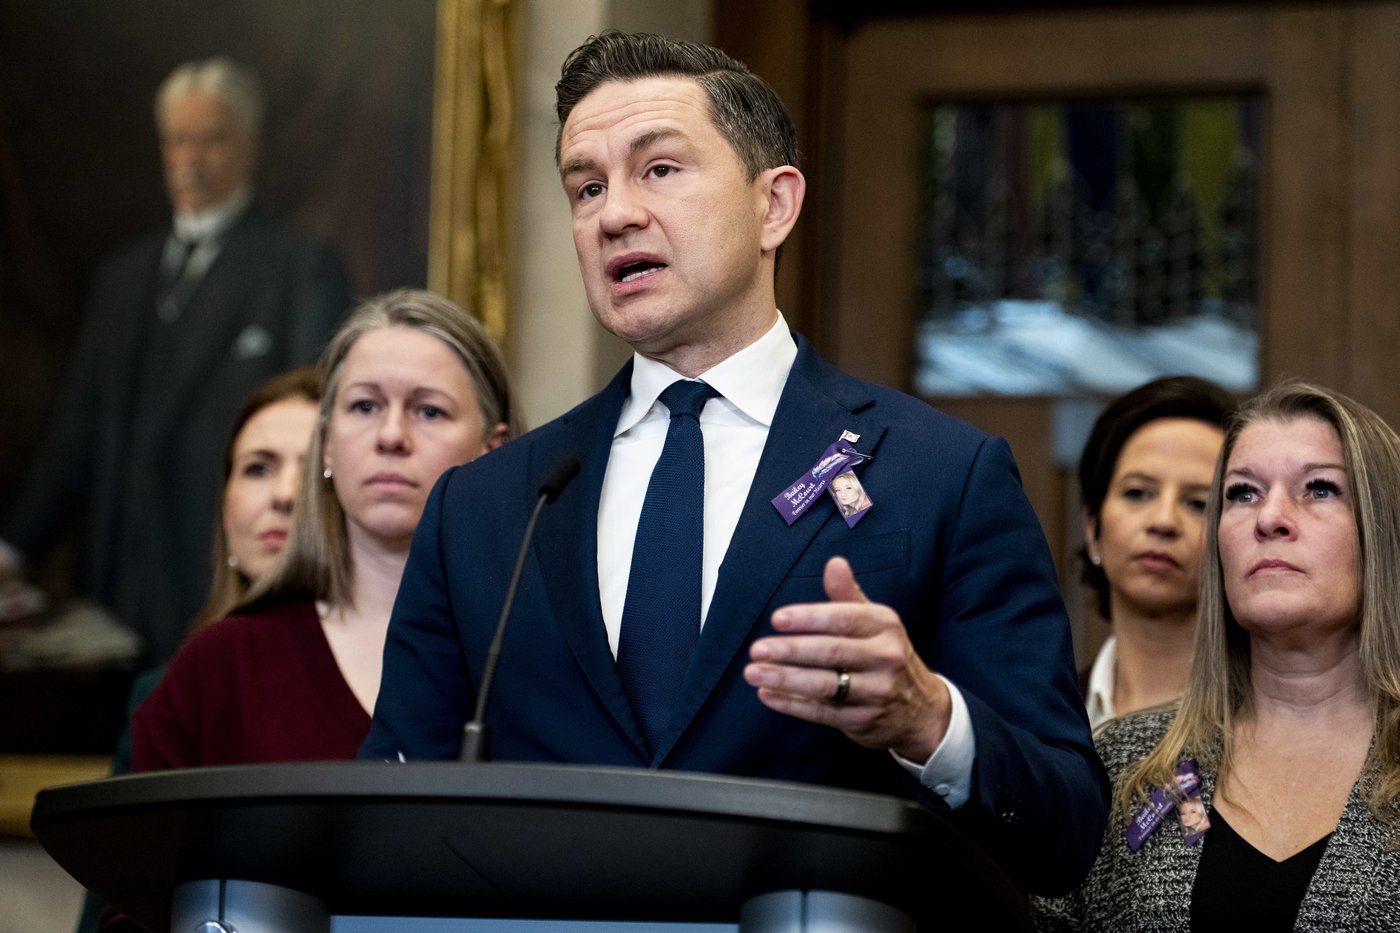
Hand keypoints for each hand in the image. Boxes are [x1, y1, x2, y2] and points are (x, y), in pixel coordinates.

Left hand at [743, 556, 950, 761]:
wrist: (923, 710)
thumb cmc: (886, 655)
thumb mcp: (876, 622)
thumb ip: (849, 595)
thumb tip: (834, 562)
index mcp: (885, 626)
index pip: (843, 619)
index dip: (809, 618)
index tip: (777, 619)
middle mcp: (885, 657)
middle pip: (832, 653)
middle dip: (790, 651)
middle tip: (757, 649)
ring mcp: (877, 692)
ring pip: (825, 686)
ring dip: (785, 679)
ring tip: (753, 672)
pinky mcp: (864, 721)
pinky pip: (822, 712)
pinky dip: (792, 704)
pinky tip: (768, 694)